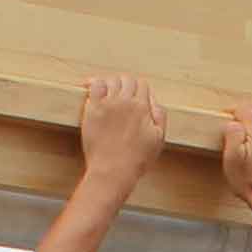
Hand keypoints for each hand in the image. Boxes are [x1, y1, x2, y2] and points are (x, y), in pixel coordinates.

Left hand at [76, 72, 160, 187]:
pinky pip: (94, 86)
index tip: (137, 96)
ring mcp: (107, 104)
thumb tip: (154, 102)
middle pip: (127, 80)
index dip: (141, 89)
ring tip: (110, 91)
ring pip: (111, 80)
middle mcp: (124, 101)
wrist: (112, 171)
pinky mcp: (92, 110)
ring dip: (112, 83)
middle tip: (124, 94)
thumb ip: (160, 116)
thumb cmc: (136, 159)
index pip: (142, 84)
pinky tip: (92, 87)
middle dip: (127, 84)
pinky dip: (94, 83)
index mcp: (142, 107)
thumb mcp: (158, 139)